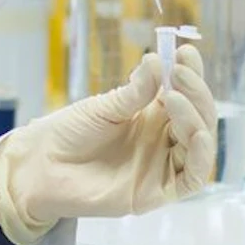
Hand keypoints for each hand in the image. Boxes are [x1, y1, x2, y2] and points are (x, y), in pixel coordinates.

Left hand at [0, 45, 216, 244]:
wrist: (42, 166)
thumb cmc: (70, 133)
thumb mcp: (103, 107)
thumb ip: (135, 91)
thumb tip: (158, 61)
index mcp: (152, 114)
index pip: (184, 92)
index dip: (191, 74)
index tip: (186, 53)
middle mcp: (163, 139)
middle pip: (198, 116)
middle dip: (195, 92)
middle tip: (180, 72)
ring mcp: (162, 165)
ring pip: (200, 144)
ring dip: (197, 118)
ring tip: (175, 96)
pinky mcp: (158, 192)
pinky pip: (193, 178)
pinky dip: (202, 156)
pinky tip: (198, 134)